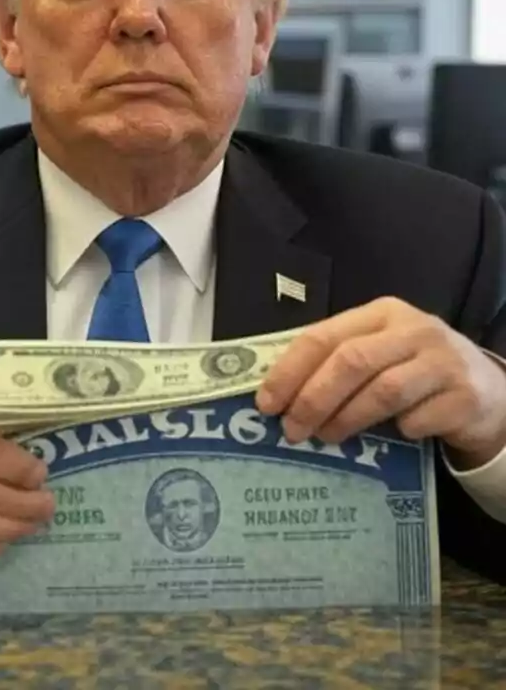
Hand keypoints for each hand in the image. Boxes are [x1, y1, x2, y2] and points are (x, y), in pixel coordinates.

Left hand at [256, 297, 505, 465]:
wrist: (487, 391)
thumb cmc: (415, 372)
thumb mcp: (378, 353)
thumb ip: (335, 363)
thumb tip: (277, 396)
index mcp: (381, 314)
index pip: (323, 336)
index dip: (289, 371)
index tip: (267, 403)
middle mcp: (414, 330)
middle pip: (350, 362)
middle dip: (312, 399)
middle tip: (292, 430)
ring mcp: (444, 361)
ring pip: (383, 391)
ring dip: (346, 419)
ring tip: (327, 437)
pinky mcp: (466, 396)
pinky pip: (419, 419)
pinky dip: (400, 430)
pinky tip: (393, 435)